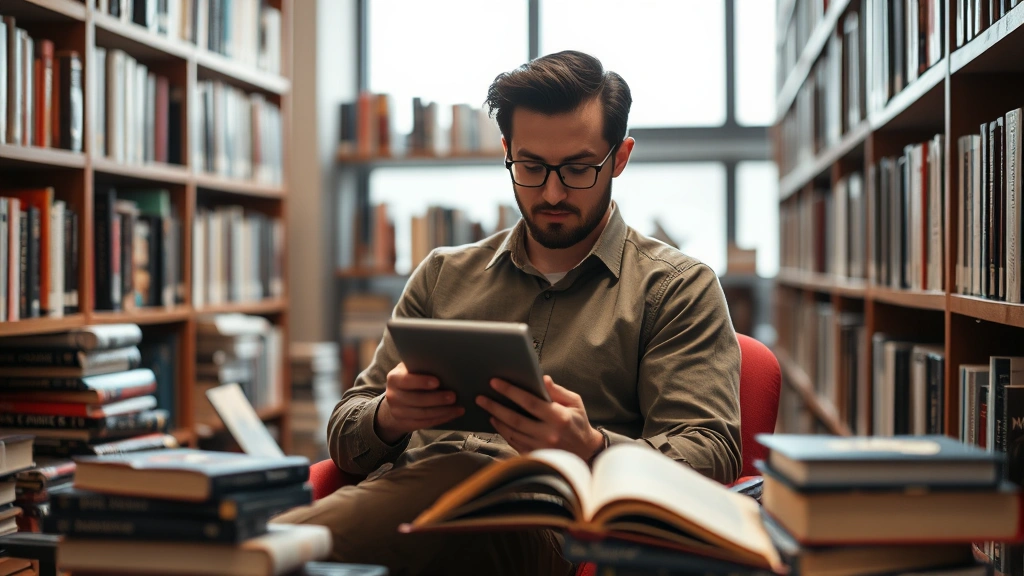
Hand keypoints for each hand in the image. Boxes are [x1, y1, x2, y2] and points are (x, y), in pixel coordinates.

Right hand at [374, 363, 464, 443]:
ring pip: (423, 414)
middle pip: (417, 399)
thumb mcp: (410, 369)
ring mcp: (397, 412)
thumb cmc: (411, 379)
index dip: (421, 382)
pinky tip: (452, 414)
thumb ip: (421, 366)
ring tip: (458, 408)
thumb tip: (445, 364)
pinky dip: (440, 419)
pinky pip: (424, 423)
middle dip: (437, 399)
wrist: (396, 400)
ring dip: (443, 411)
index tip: (437, 382)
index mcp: (394, 378)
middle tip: (454, 396)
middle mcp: (392, 395)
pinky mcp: (404, 424)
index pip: (407, 380)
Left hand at [476, 376, 603, 460]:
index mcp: (558, 417)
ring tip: (487, 408)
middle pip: (515, 419)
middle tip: (481, 397)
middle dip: (495, 406)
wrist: (586, 452)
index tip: (496, 383)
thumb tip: (542, 379)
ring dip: (497, 420)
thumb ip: (557, 391)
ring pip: (512, 432)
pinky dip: (504, 432)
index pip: (530, 402)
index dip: (511, 392)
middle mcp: (548, 434)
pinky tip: (497, 422)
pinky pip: (514, 443)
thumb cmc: (579, 422)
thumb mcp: (575, 402)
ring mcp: (541, 447)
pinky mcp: (536, 455)